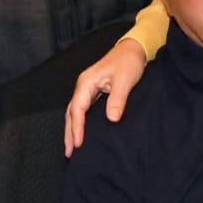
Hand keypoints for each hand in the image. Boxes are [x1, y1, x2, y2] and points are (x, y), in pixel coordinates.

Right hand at [63, 39, 148, 156]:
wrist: (133, 49)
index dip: (77, 127)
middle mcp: (83, 86)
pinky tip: (82, 132)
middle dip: (69, 132)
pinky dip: (80, 122)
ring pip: (75, 112)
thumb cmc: (128, 62)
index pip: (77, 109)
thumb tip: (111, 118)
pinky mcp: (94, 92)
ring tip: (72, 147)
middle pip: (71, 112)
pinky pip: (83, 110)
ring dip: (72, 129)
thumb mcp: (124, 80)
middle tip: (69, 153)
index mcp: (86, 83)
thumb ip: (117, 99)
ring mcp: (87, 89)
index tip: (79, 144)